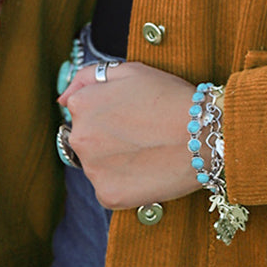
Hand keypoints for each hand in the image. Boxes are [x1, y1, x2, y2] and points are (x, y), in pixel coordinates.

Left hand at [61, 62, 200, 210]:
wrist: (204, 135)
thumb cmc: (171, 98)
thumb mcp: (132, 70)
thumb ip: (89, 77)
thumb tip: (61, 100)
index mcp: (82, 105)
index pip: (83, 110)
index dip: (112, 110)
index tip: (134, 112)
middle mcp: (79, 138)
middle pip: (87, 139)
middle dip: (109, 137)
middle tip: (143, 133)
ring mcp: (92, 170)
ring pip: (98, 165)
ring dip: (116, 160)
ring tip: (149, 151)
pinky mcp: (108, 196)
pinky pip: (110, 189)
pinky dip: (126, 183)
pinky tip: (148, 170)